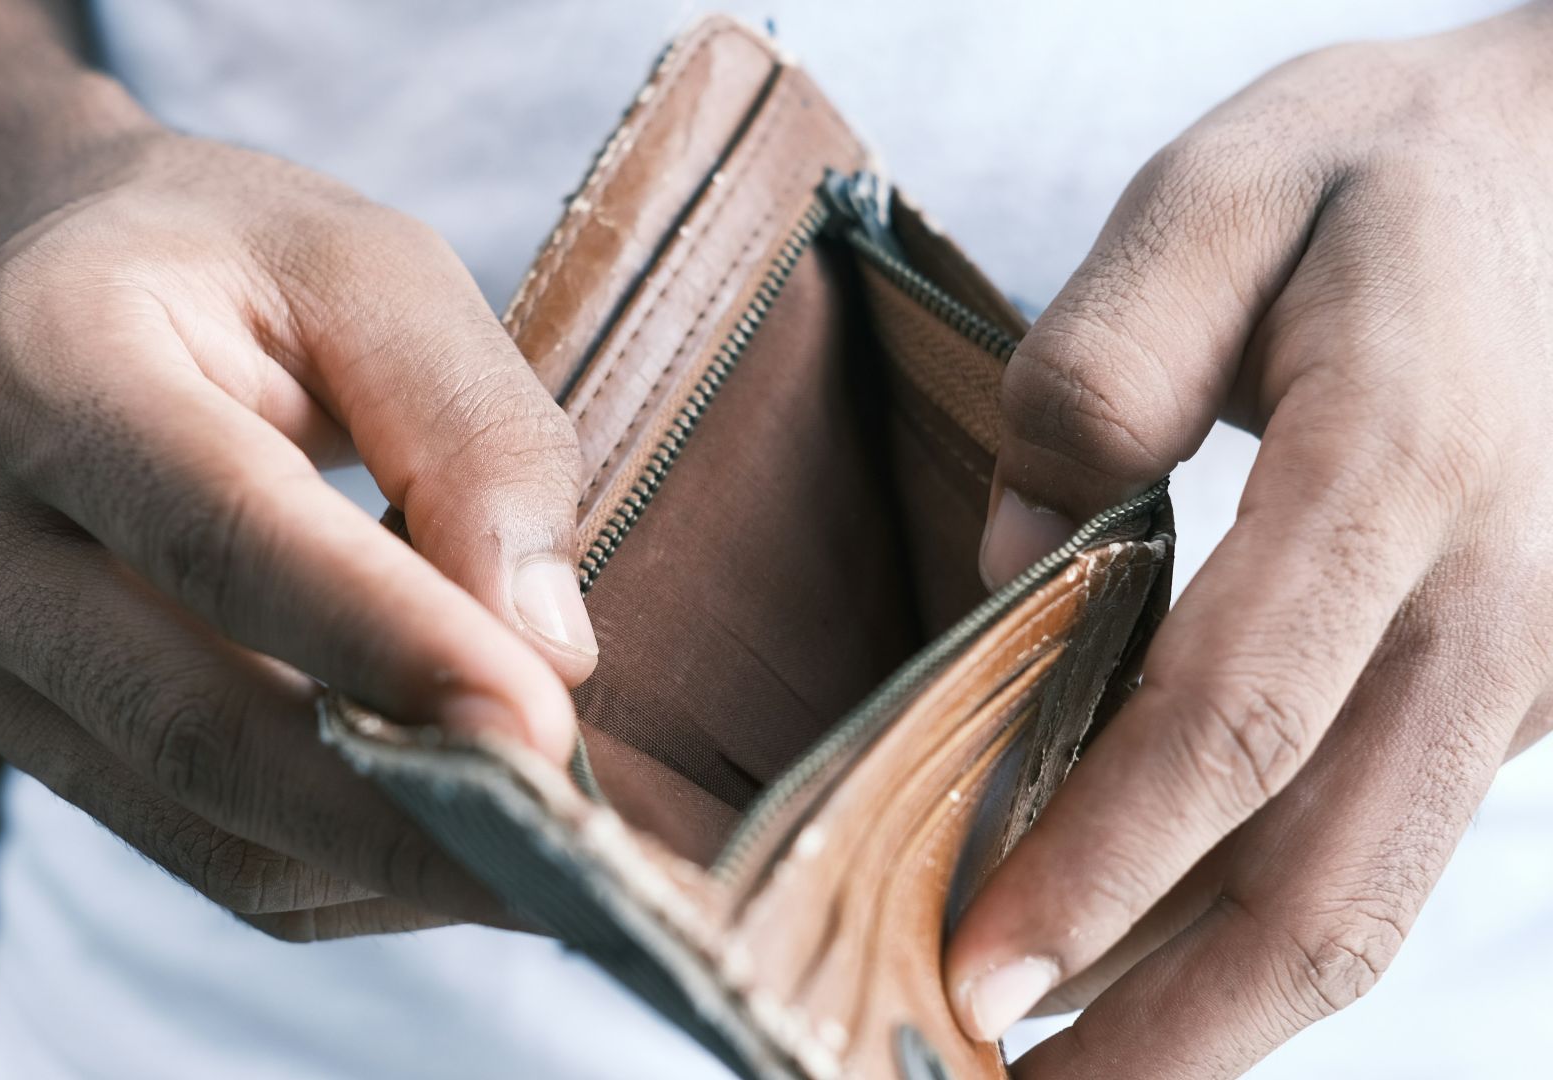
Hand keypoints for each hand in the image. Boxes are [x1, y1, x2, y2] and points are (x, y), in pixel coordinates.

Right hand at [0, 130, 597, 938]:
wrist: (64, 296)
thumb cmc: (242, 270)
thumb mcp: (379, 273)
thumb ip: (472, 437)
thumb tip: (547, 651)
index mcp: (47, 361)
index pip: (223, 534)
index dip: (387, 642)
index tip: (541, 729)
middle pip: (194, 723)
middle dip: (400, 809)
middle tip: (572, 853)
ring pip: (202, 827)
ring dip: (387, 862)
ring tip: (543, 858)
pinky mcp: (28, 738)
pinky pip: (204, 858)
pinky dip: (345, 873)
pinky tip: (451, 841)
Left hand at [951, 6, 1552, 1074]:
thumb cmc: (1388, 178)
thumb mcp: (1223, 193)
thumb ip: (1099, 369)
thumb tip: (1015, 564)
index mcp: (1400, 467)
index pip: (1236, 723)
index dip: (1103, 872)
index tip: (976, 977)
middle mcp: (1493, 602)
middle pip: (1328, 883)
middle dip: (1165, 1031)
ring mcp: (1534, 665)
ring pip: (1370, 893)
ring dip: (1216, 1012)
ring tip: (1071, 1073)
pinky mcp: (1531, 692)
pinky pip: (1390, 841)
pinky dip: (1268, 925)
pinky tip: (1157, 954)